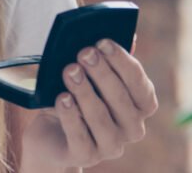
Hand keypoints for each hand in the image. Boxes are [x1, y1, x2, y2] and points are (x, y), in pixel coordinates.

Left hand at [20, 39, 158, 170]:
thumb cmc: (76, 98)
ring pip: (101, 118)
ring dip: (85, 92)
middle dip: (103, 73)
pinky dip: (71, 116)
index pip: (140, 85)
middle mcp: (132, 129)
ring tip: (69, 71)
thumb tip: (130, 35)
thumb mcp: (89, 77)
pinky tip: (62, 98)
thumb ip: (107, 59)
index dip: (123, 62)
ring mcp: (110, 146)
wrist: (51, 135)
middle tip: (84, 52)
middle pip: (121, 100)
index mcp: (139, 106)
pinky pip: (80, 137)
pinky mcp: (85, 156)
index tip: (103, 42)